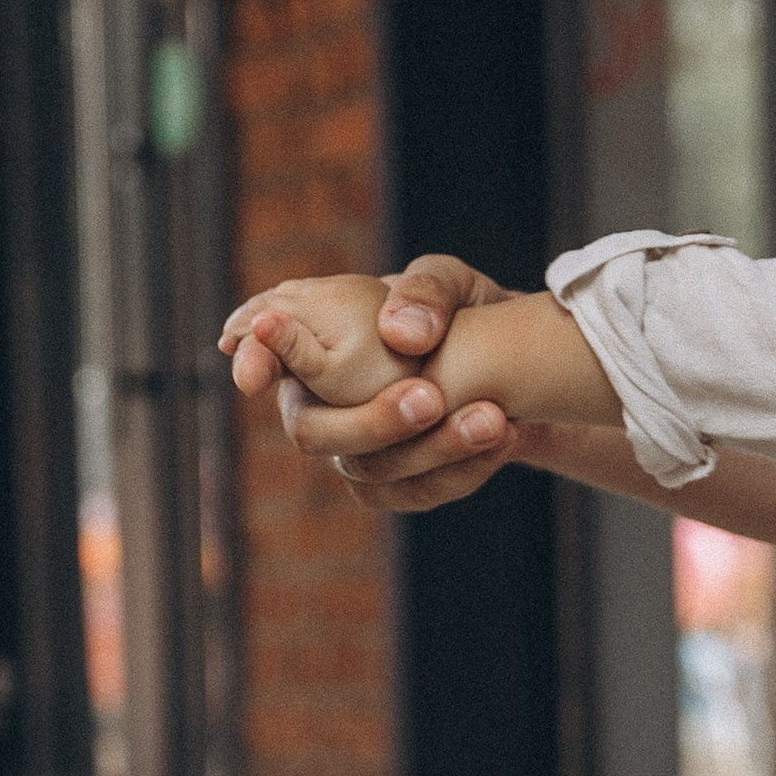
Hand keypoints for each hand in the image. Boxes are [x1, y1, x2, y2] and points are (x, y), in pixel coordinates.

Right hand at [236, 255, 522, 512]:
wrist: (520, 367)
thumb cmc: (464, 312)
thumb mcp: (452, 283)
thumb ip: (426, 290)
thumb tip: (400, 334)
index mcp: (317, 345)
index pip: (263, 355)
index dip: (256, 360)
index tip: (254, 372)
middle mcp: (323, 405)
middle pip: (313, 433)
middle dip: (371, 421)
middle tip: (432, 397)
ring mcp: (358, 451)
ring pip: (371, 471)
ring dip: (436, 449)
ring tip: (494, 418)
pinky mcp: (400, 484)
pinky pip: (418, 493)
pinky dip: (464, 470)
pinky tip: (507, 435)